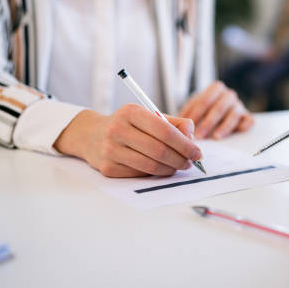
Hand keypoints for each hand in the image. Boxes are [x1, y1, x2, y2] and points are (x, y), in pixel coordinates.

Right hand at [54, 105, 201, 176]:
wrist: (91, 135)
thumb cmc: (127, 125)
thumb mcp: (148, 115)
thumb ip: (174, 123)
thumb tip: (192, 139)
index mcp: (131, 112)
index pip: (165, 130)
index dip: (185, 144)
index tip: (197, 152)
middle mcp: (118, 130)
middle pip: (159, 150)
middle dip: (181, 159)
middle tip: (190, 162)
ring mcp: (110, 150)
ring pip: (151, 166)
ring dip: (170, 169)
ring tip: (177, 166)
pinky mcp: (108, 168)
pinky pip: (140, 175)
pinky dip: (155, 174)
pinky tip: (160, 168)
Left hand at [179, 81, 252, 139]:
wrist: (219, 112)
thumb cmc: (204, 110)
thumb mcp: (194, 107)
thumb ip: (188, 113)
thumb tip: (178, 125)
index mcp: (216, 88)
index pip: (205, 100)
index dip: (196, 114)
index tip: (189, 126)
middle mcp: (229, 95)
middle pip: (219, 107)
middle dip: (208, 123)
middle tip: (199, 136)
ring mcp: (239, 105)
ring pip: (233, 114)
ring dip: (224, 127)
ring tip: (215, 138)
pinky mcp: (247, 116)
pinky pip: (249, 120)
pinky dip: (244, 126)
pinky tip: (236, 133)